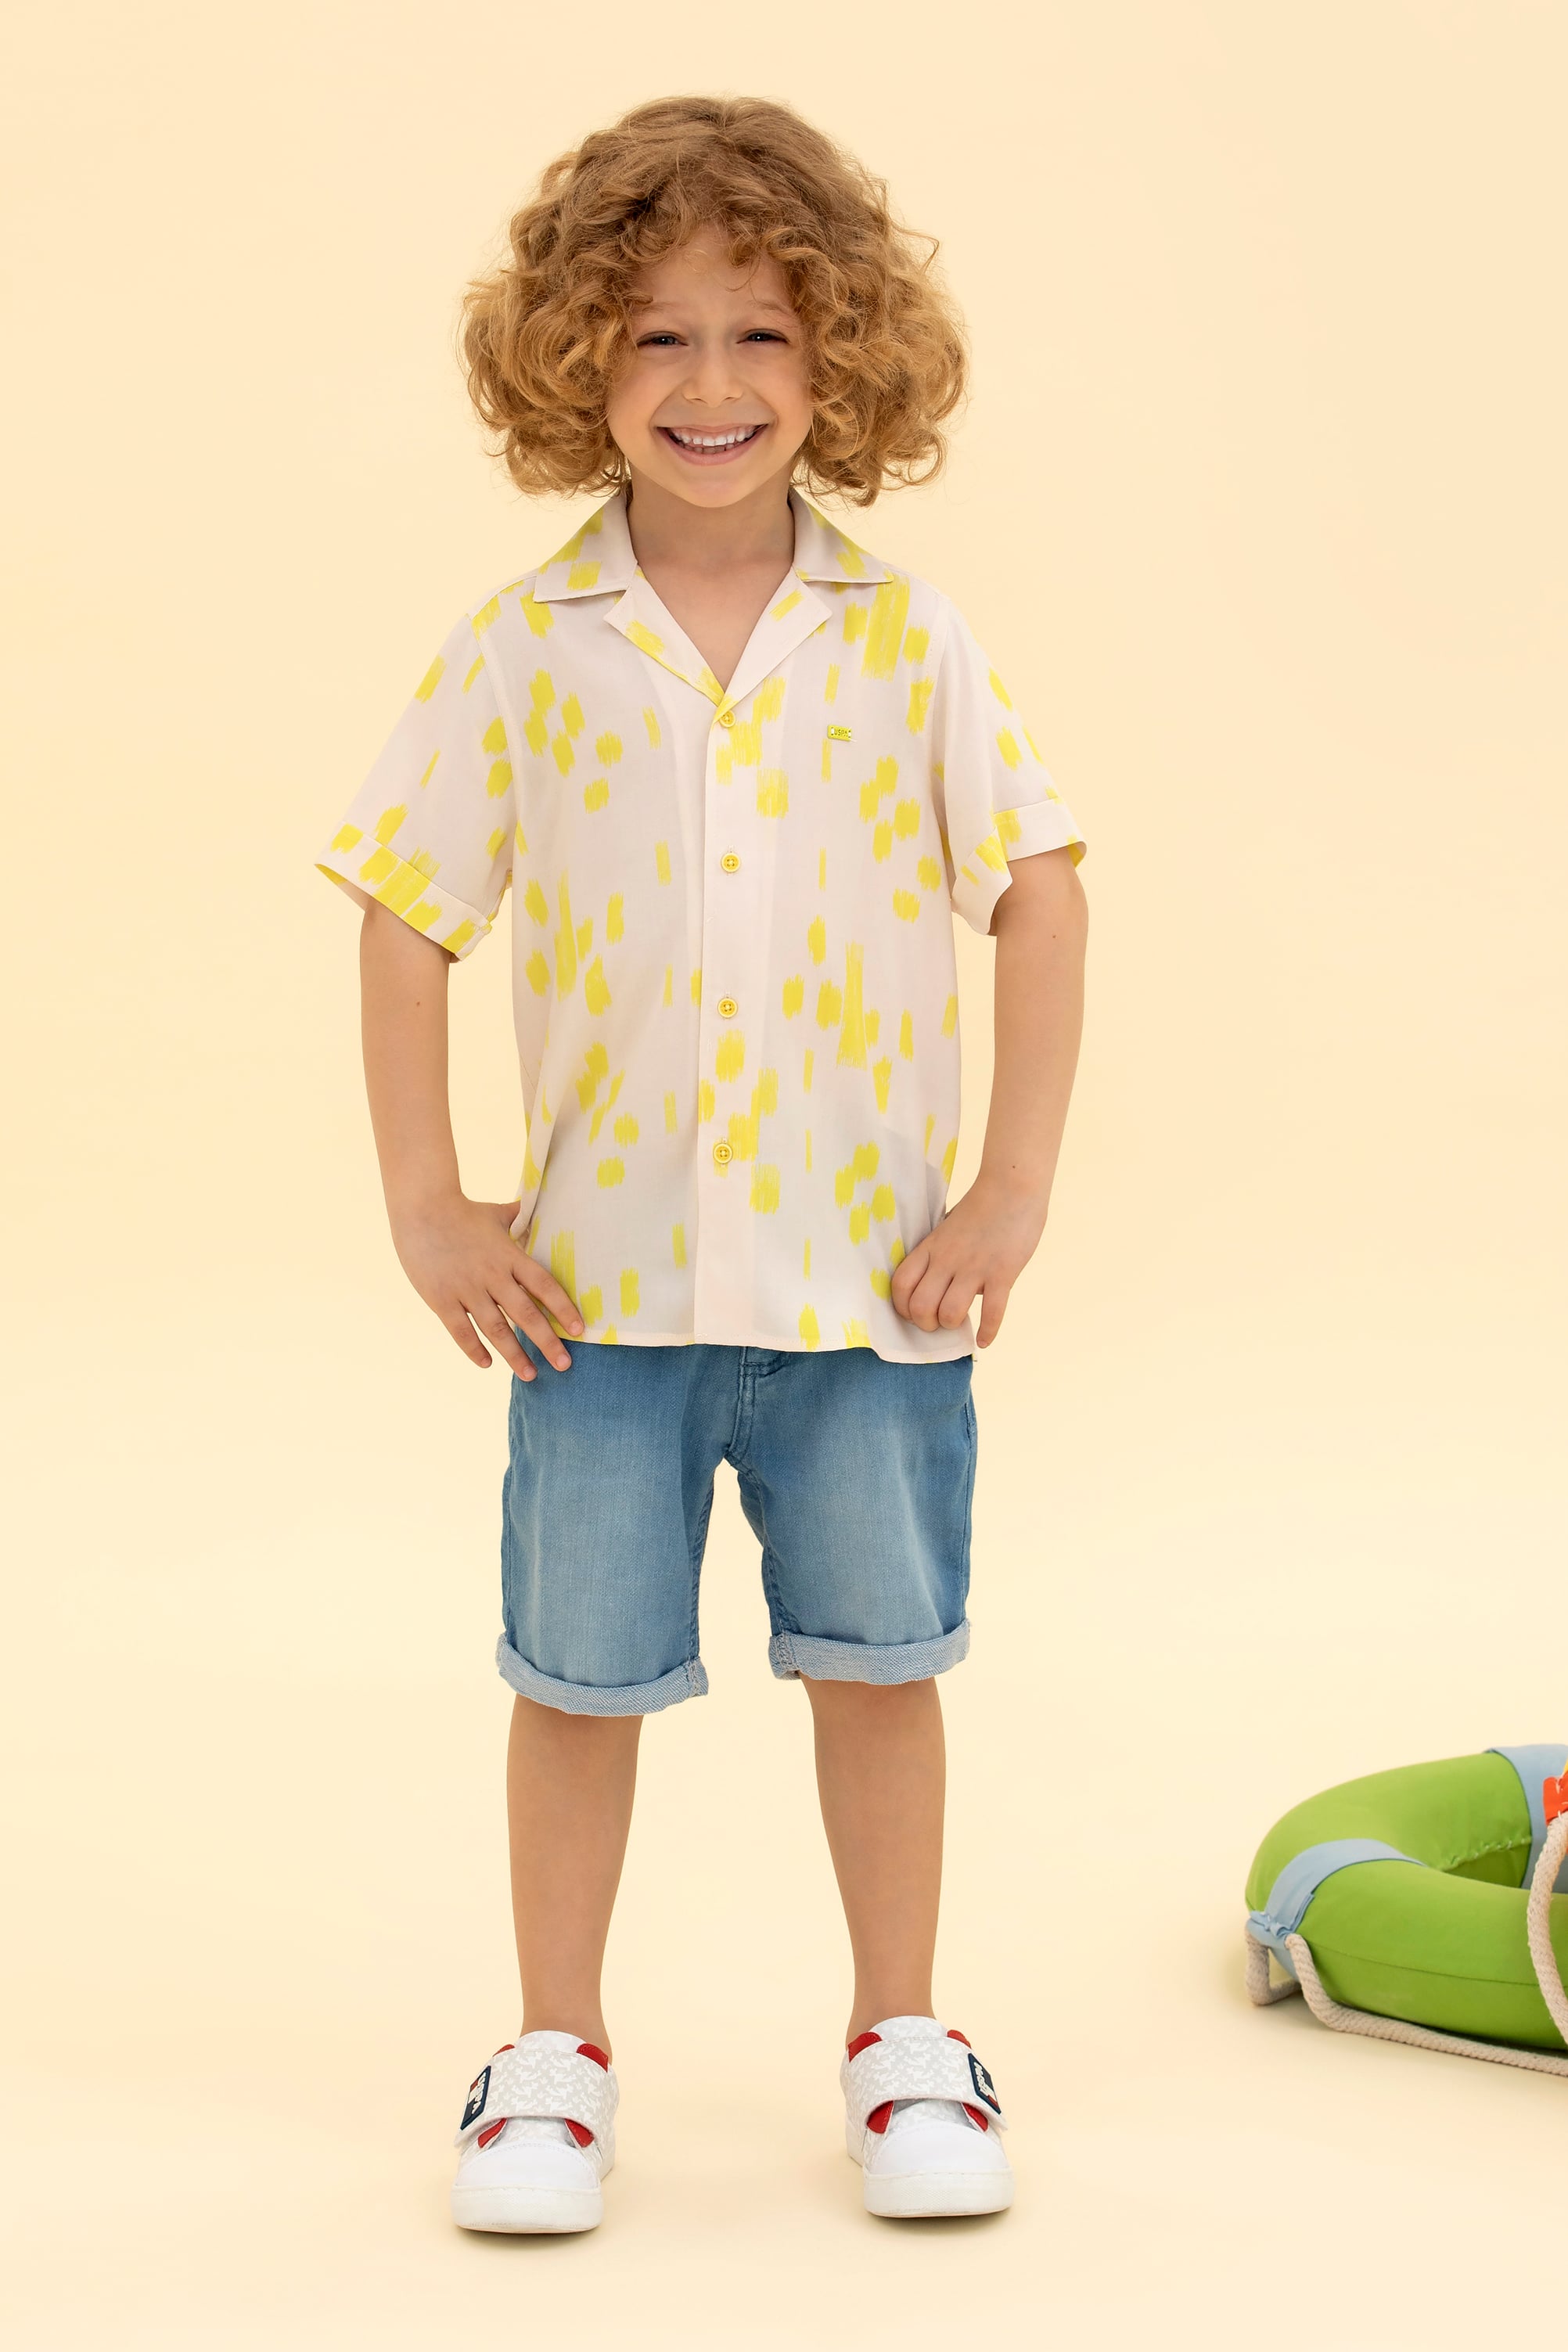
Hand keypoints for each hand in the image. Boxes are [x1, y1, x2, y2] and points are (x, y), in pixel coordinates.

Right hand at [390, 1195, 581, 1376]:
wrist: (419, 1209)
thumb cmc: (461, 1210)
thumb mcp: (495, 1213)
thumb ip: (518, 1216)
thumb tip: (535, 1204)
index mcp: (509, 1256)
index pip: (544, 1286)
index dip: (563, 1309)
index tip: (578, 1330)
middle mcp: (491, 1275)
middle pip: (525, 1314)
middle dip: (546, 1342)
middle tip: (564, 1365)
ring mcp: (466, 1289)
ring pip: (495, 1329)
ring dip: (514, 1355)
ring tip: (531, 1375)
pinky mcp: (441, 1299)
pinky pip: (461, 1331)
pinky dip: (474, 1349)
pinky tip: (487, 1364)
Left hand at [889, 1174, 1046, 1347]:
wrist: (1013, 1187)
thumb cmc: (981, 1206)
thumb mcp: (947, 1226)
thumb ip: (938, 1251)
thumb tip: (936, 1279)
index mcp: (930, 1247)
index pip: (901, 1285)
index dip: (902, 1308)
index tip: (914, 1313)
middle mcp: (947, 1260)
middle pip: (920, 1306)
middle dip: (926, 1323)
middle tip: (938, 1322)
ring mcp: (975, 1267)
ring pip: (950, 1313)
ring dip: (953, 1325)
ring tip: (960, 1322)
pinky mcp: (1002, 1273)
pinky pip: (992, 1313)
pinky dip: (987, 1332)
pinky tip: (984, 1340)